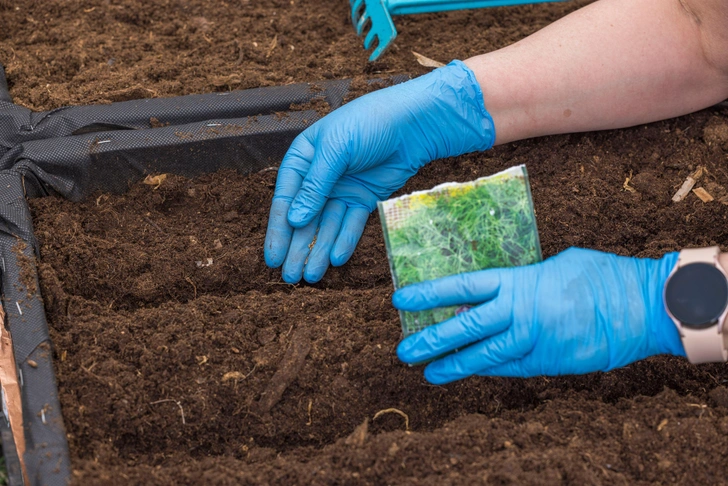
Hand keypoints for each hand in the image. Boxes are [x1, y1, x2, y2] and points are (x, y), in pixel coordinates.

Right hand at [264, 61, 494, 283]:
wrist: (413, 122)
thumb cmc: (368, 124)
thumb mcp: (336, 151)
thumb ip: (315, 187)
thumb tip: (295, 220)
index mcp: (302, 159)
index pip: (286, 200)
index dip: (278, 230)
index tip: (273, 258)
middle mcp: (319, 177)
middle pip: (304, 219)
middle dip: (297, 248)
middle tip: (290, 277)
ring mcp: (341, 189)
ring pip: (327, 226)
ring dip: (317, 250)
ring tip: (310, 276)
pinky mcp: (363, 199)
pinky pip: (350, 224)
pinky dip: (344, 241)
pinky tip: (335, 259)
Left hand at [394, 247, 685, 382]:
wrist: (642, 307)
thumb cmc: (601, 276)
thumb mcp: (556, 265)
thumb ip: (522, 280)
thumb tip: (497, 295)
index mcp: (517, 281)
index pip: (462, 287)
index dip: (430, 294)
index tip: (402, 300)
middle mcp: (518, 313)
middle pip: (464, 328)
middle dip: (431, 341)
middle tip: (403, 352)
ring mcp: (531, 341)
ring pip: (482, 356)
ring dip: (453, 366)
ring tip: (429, 373)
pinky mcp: (547, 363)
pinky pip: (509, 368)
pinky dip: (487, 370)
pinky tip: (468, 373)